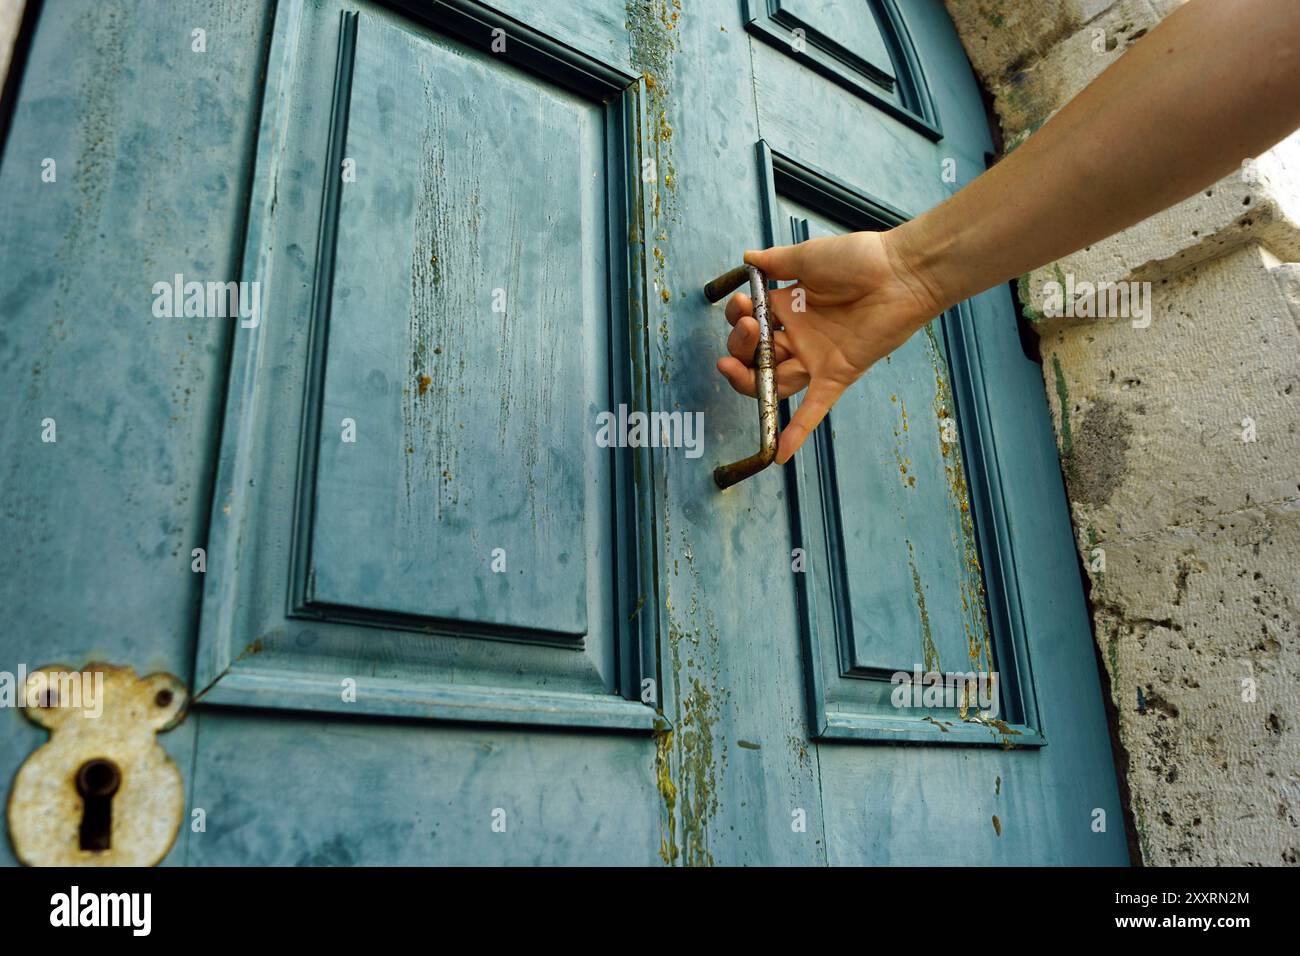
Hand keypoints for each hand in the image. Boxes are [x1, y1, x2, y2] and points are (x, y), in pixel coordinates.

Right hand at [717, 230, 940, 463]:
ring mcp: (816, 358)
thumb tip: (747, 258)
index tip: (742, 304)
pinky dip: (797, 432)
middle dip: (740, 346)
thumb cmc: (860, 259)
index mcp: (789, 308)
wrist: (901, 273)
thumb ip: (776, 262)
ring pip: (774, 382)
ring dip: (748, 380)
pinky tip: (778, 454)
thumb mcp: (809, 257)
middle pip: (757, 357)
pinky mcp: (835, 375)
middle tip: (747, 327)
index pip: (752, 323)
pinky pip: (813, 408)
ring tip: (731, 366)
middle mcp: (799, 337)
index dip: (739, 318)